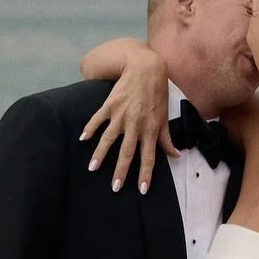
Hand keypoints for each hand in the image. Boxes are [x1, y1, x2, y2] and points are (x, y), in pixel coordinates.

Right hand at [80, 42, 173, 193]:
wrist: (146, 68)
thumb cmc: (157, 94)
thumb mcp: (164, 117)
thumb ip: (167, 139)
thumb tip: (176, 156)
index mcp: (150, 129)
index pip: (148, 157)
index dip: (146, 174)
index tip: (142, 190)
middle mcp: (135, 125)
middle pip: (127, 153)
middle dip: (121, 171)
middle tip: (115, 187)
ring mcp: (121, 115)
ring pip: (109, 139)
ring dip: (101, 154)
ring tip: (92, 168)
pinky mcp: (110, 105)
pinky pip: (98, 119)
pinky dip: (89, 128)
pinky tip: (82, 139)